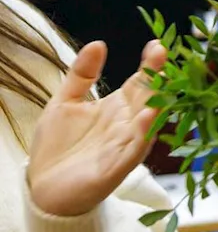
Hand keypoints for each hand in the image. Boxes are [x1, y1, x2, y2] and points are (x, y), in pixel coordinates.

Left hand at [27, 40, 166, 216]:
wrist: (42, 188)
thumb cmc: (57, 146)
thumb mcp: (65, 103)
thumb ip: (81, 75)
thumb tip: (98, 43)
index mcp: (118, 108)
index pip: (140, 82)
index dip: (149, 64)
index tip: (156, 43)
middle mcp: (127, 125)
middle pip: (147, 97)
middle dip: (156, 76)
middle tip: (161, 51)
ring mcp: (124, 146)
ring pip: (147, 123)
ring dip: (157, 104)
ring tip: (162, 82)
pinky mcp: (115, 169)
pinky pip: (133, 151)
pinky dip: (143, 135)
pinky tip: (148, 117)